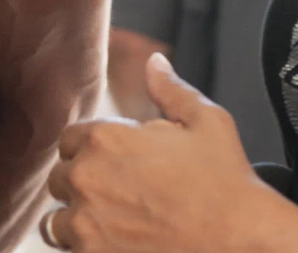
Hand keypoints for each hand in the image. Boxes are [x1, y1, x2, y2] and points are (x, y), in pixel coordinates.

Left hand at [42, 53, 297, 252]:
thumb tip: (154, 63)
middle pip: (60, 179)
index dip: (93, 150)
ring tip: (112, 224)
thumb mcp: (205, 121)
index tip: (115, 164)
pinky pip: (68, 252)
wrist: (241, 241)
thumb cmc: (226, 183)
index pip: (70, 140)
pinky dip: (86, 249)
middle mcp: (87, 179)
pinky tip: (115, 243)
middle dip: (84, 184)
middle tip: (120, 195)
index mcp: (105, 138)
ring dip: (78, 220)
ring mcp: (85, 224)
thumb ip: (170, 89)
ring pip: (56, 221)